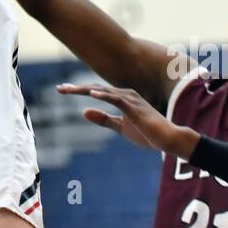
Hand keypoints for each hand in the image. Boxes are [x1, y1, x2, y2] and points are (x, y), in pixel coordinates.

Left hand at [58, 83, 198, 157]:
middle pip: (96, 88)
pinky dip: (104, 95)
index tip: (62, 90)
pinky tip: (92, 94)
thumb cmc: (147, 132)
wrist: (168, 140)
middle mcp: (125, 94)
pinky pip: (117, 99)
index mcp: (121, 97)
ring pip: (103, 91)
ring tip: (68, 90)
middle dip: (77, 89)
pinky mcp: (135, 108)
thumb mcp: (120, 127)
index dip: (78, 90)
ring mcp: (130, 99)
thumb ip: (103, 119)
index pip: (95, 91)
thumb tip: (84, 112)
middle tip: (59, 89)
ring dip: (85, 90)